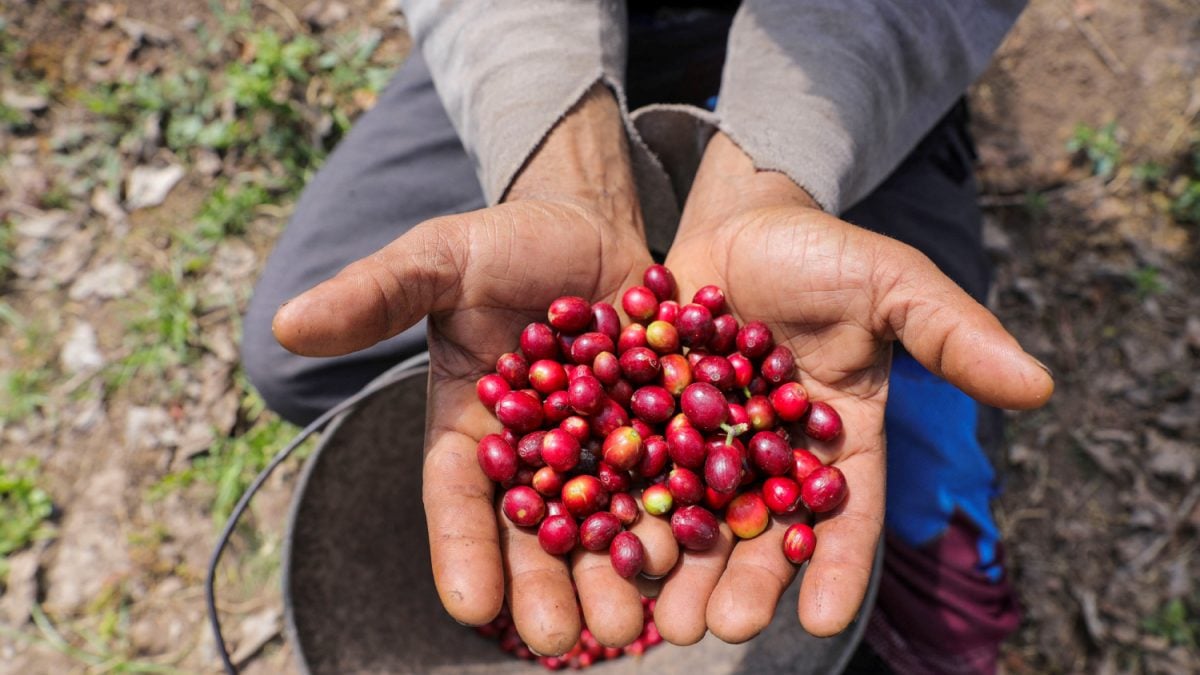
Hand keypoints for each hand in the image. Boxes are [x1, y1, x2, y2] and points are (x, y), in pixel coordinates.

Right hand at [272, 85, 676, 653]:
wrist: (592, 225)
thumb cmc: (504, 244)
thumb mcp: (440, 259)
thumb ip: (375, 295)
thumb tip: (284, 325)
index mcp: (471, 433)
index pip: (458, 501)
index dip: (462, 551)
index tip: (472, 607)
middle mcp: (535, 459)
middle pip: (538, 534)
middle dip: (548, 589)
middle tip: (565, 640)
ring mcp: (602, 452)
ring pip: (610, 527)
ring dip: (619, 577)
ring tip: (633, 622)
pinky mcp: (666, 434)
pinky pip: (676, 485)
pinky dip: (684, 524)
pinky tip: (698, 563)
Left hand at [652, 133, 1052, 643]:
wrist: (741, 221)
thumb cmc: (826, 255)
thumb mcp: (891, 283)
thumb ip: (952, 332)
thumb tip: (1041, 386)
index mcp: (837, 445)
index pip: (844, 518)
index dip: (834, 568)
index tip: (823, 621)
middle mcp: (770, 460)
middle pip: (758, 533)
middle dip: (741, 584)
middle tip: (716, 629)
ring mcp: (704, 445)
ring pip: (690, 515)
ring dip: (674, 565)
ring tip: (653, 610)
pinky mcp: (648, 421)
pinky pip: (632, 469)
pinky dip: (617, 504)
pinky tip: (596, 539)